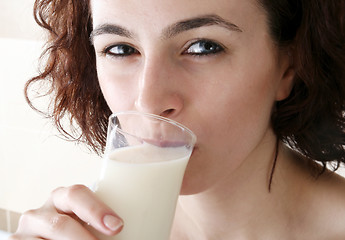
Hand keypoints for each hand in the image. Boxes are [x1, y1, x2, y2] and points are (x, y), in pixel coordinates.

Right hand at [8, 185, 122, 239]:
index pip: (77, 194)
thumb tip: (123, 228)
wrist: (45, 238)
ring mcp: (26, 230)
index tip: (117, 226)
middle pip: (61, 225)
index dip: (97, 210)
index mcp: (62, 197)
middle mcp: (41, 212)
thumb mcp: (83, 222)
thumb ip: (101, 222)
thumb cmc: (74, 229)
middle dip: (85, 239)